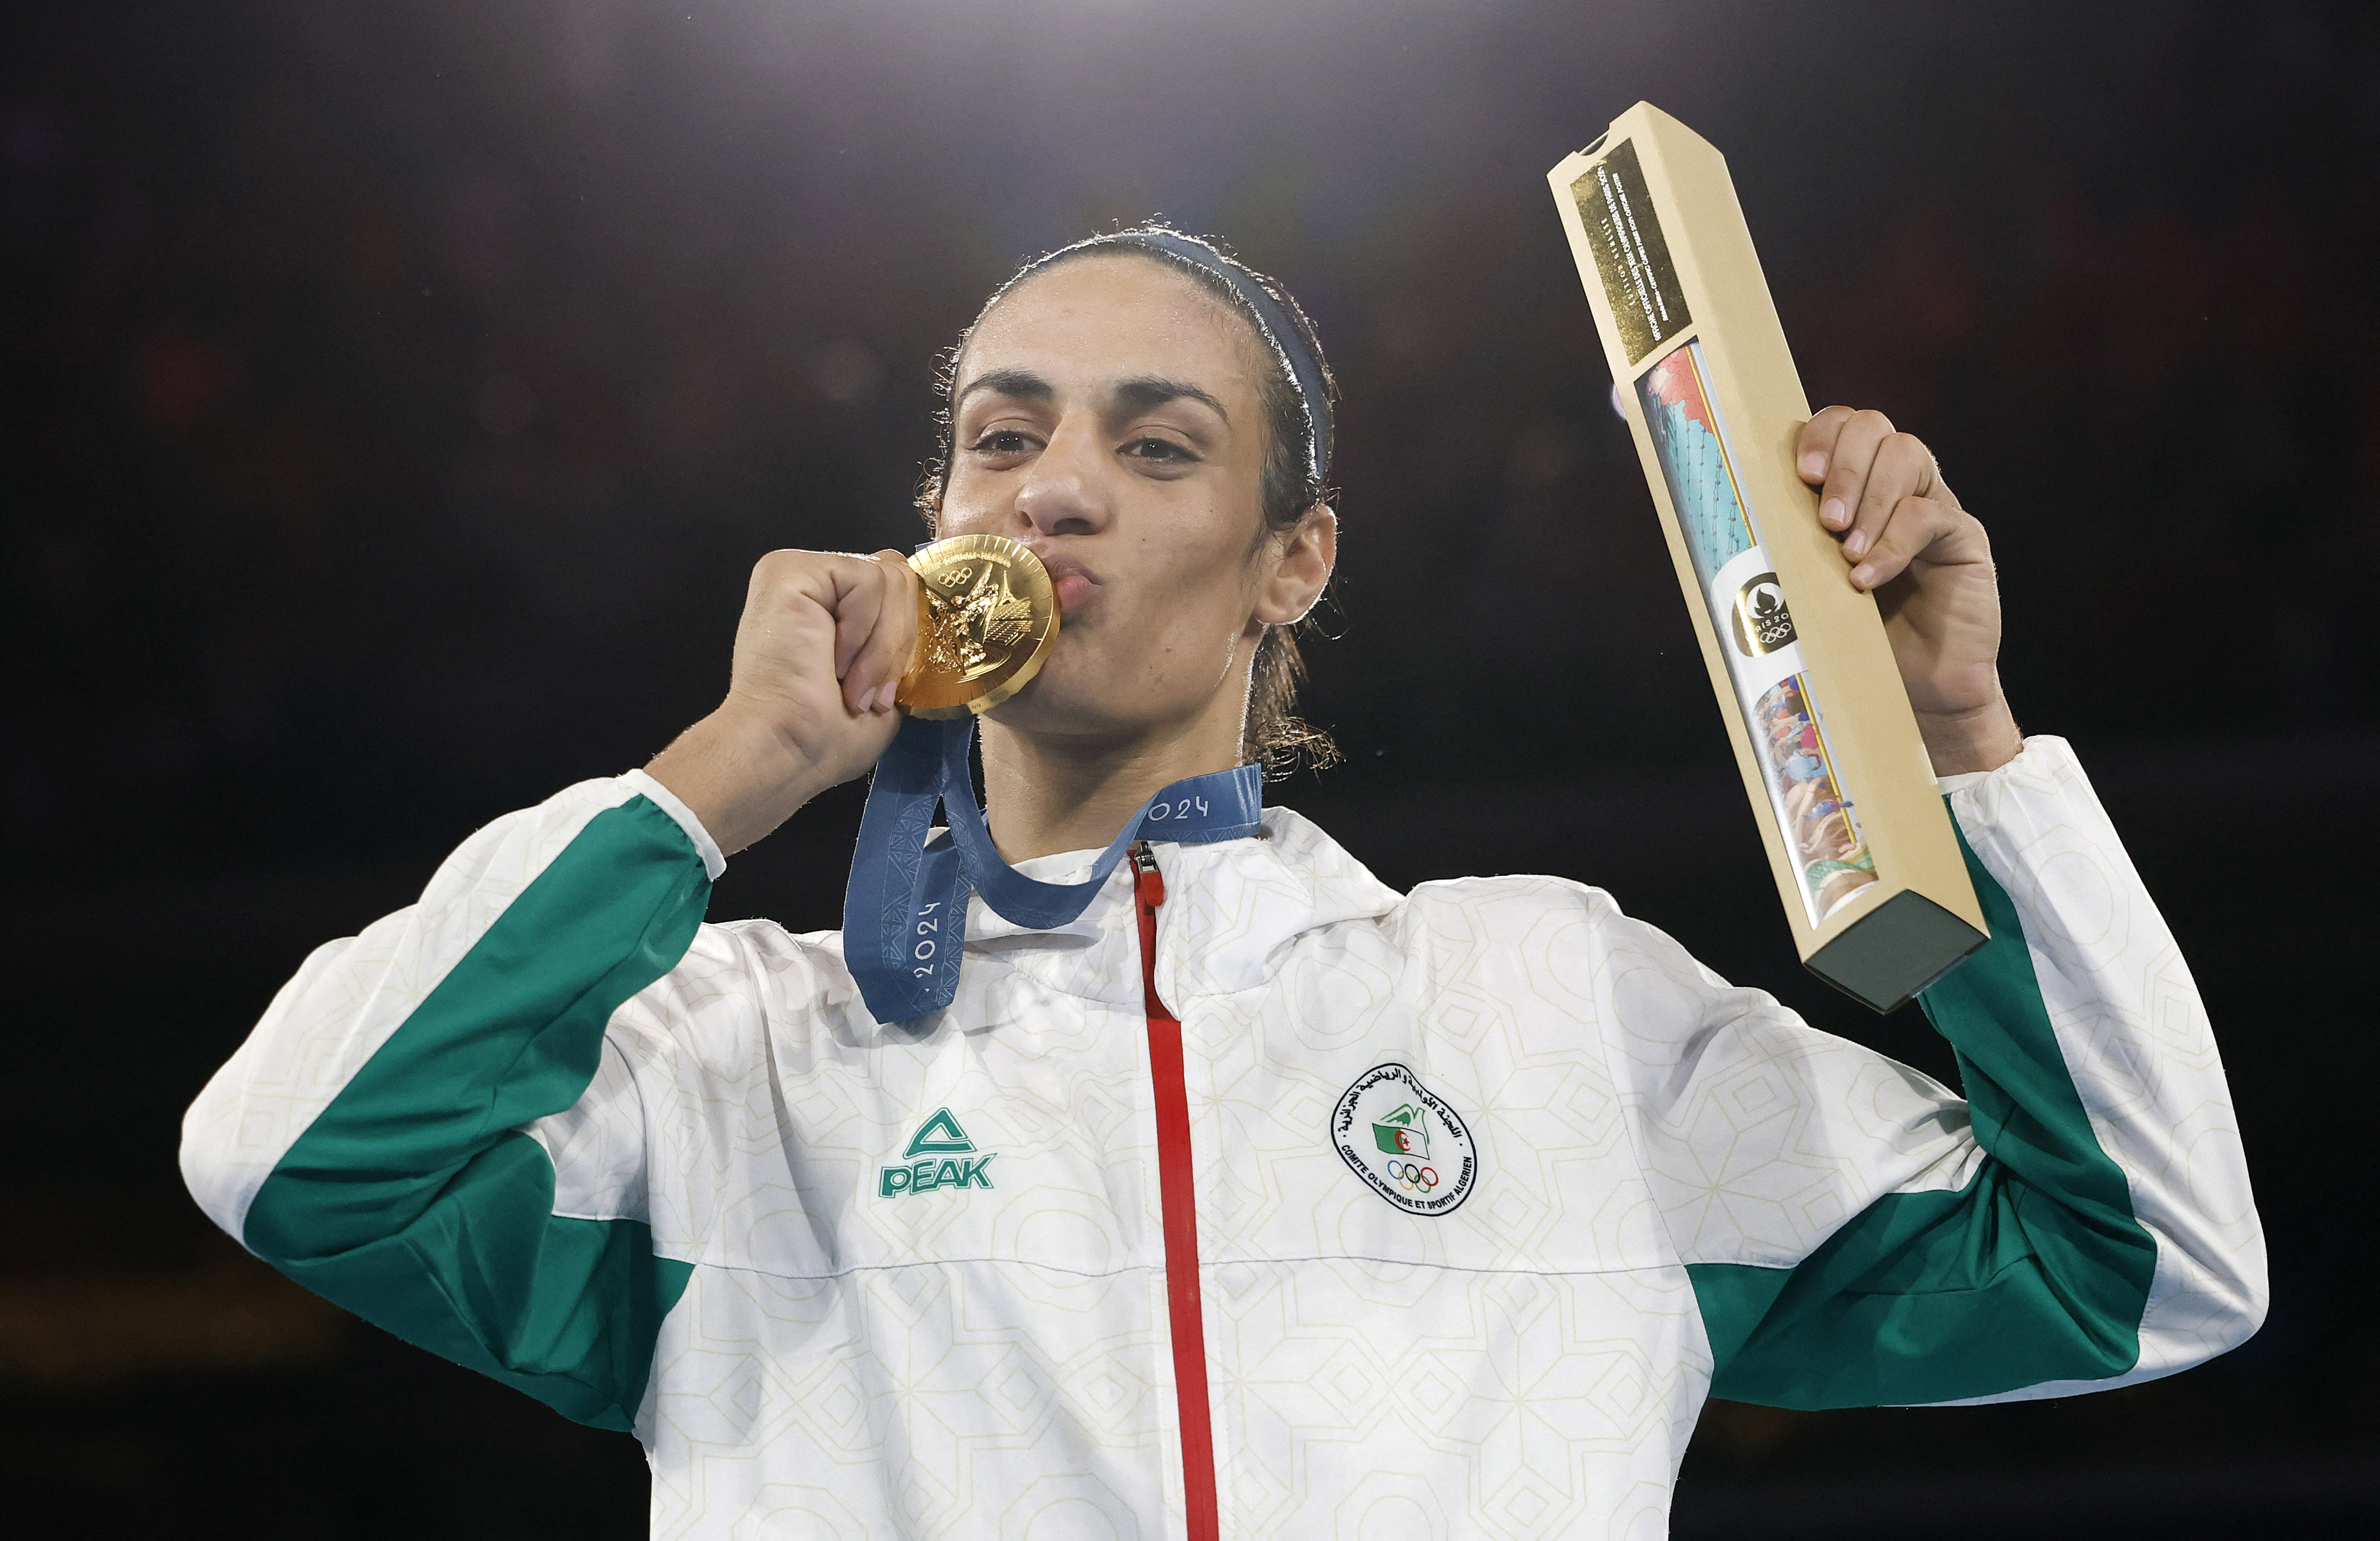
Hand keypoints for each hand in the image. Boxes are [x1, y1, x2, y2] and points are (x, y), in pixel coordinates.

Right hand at [645, 548, 919, 854]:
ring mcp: (800, 570)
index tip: (889, 691)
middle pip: (899, 577)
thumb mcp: (882, 682)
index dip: (909, 635)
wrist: (788, 749)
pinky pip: (866, 579)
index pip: (897, 588)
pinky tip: (833, 662)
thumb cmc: (827, 735)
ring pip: (889, 578)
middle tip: (870, 694)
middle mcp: (814, 581)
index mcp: (833, 606)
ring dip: (880, 647)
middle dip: (897, 643)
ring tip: (851, 685)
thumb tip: (930, 621)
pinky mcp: (792, 569)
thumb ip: (899, 639)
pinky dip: (863, 631)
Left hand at [1796, 407, 2022, 775]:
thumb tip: (1728, 527)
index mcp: (1852, 487)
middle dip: (1844, 466)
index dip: (1819, 436)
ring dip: (1870, 497)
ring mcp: (1933, 506)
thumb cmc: (1854, 637)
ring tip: (1845, 551)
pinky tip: (1867, 578)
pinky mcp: (1964, 538)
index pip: (1839, 426)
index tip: (1800, 474)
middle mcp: (1895, 485)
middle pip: (1873, 426)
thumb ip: (1786, 548)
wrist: (1919, 691)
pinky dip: (1893, 544)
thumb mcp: (1808, 585)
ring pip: (1907, 454)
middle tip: (1825, 521)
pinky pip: (1930, 515)